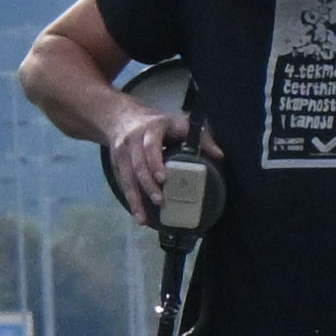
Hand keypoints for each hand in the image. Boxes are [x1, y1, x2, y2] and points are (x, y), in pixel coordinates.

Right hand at [111, 107, 198, 227]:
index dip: (155, 163)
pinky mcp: (116, 165)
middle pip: (137, 165)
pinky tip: (139, 215)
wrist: (122, 117)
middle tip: (161, 201)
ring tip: (143, 218)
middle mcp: (132, 141)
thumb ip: (200, 136)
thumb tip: (219, 155)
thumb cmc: (159, 123)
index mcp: (150, 130)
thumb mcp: (179, 122)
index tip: (163, 179)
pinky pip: (122, 184)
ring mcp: (121, 154)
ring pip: (126, 177)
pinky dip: (130, 200)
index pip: (150, 147)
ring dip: (135, 199)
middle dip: (148, 185)